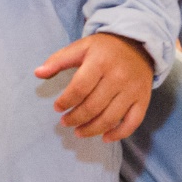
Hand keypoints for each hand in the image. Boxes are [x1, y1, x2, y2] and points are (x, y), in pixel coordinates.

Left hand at [35, 32, 153, 139]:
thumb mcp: (81, 47)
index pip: (79, 88)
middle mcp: (118, 77)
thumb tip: (38, 73)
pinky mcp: (143, 99)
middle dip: (75, 119)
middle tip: (65, 122)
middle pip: (93, 106)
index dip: (66, 101)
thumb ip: (58, 60)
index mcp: (100, 62)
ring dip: (91, 129)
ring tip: (79, 132)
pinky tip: (104, 137)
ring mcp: (132, 90)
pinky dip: (118, 134)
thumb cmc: (105, 48)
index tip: (57, 107)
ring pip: (110, 118)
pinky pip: (132, 122)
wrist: (139, 44)